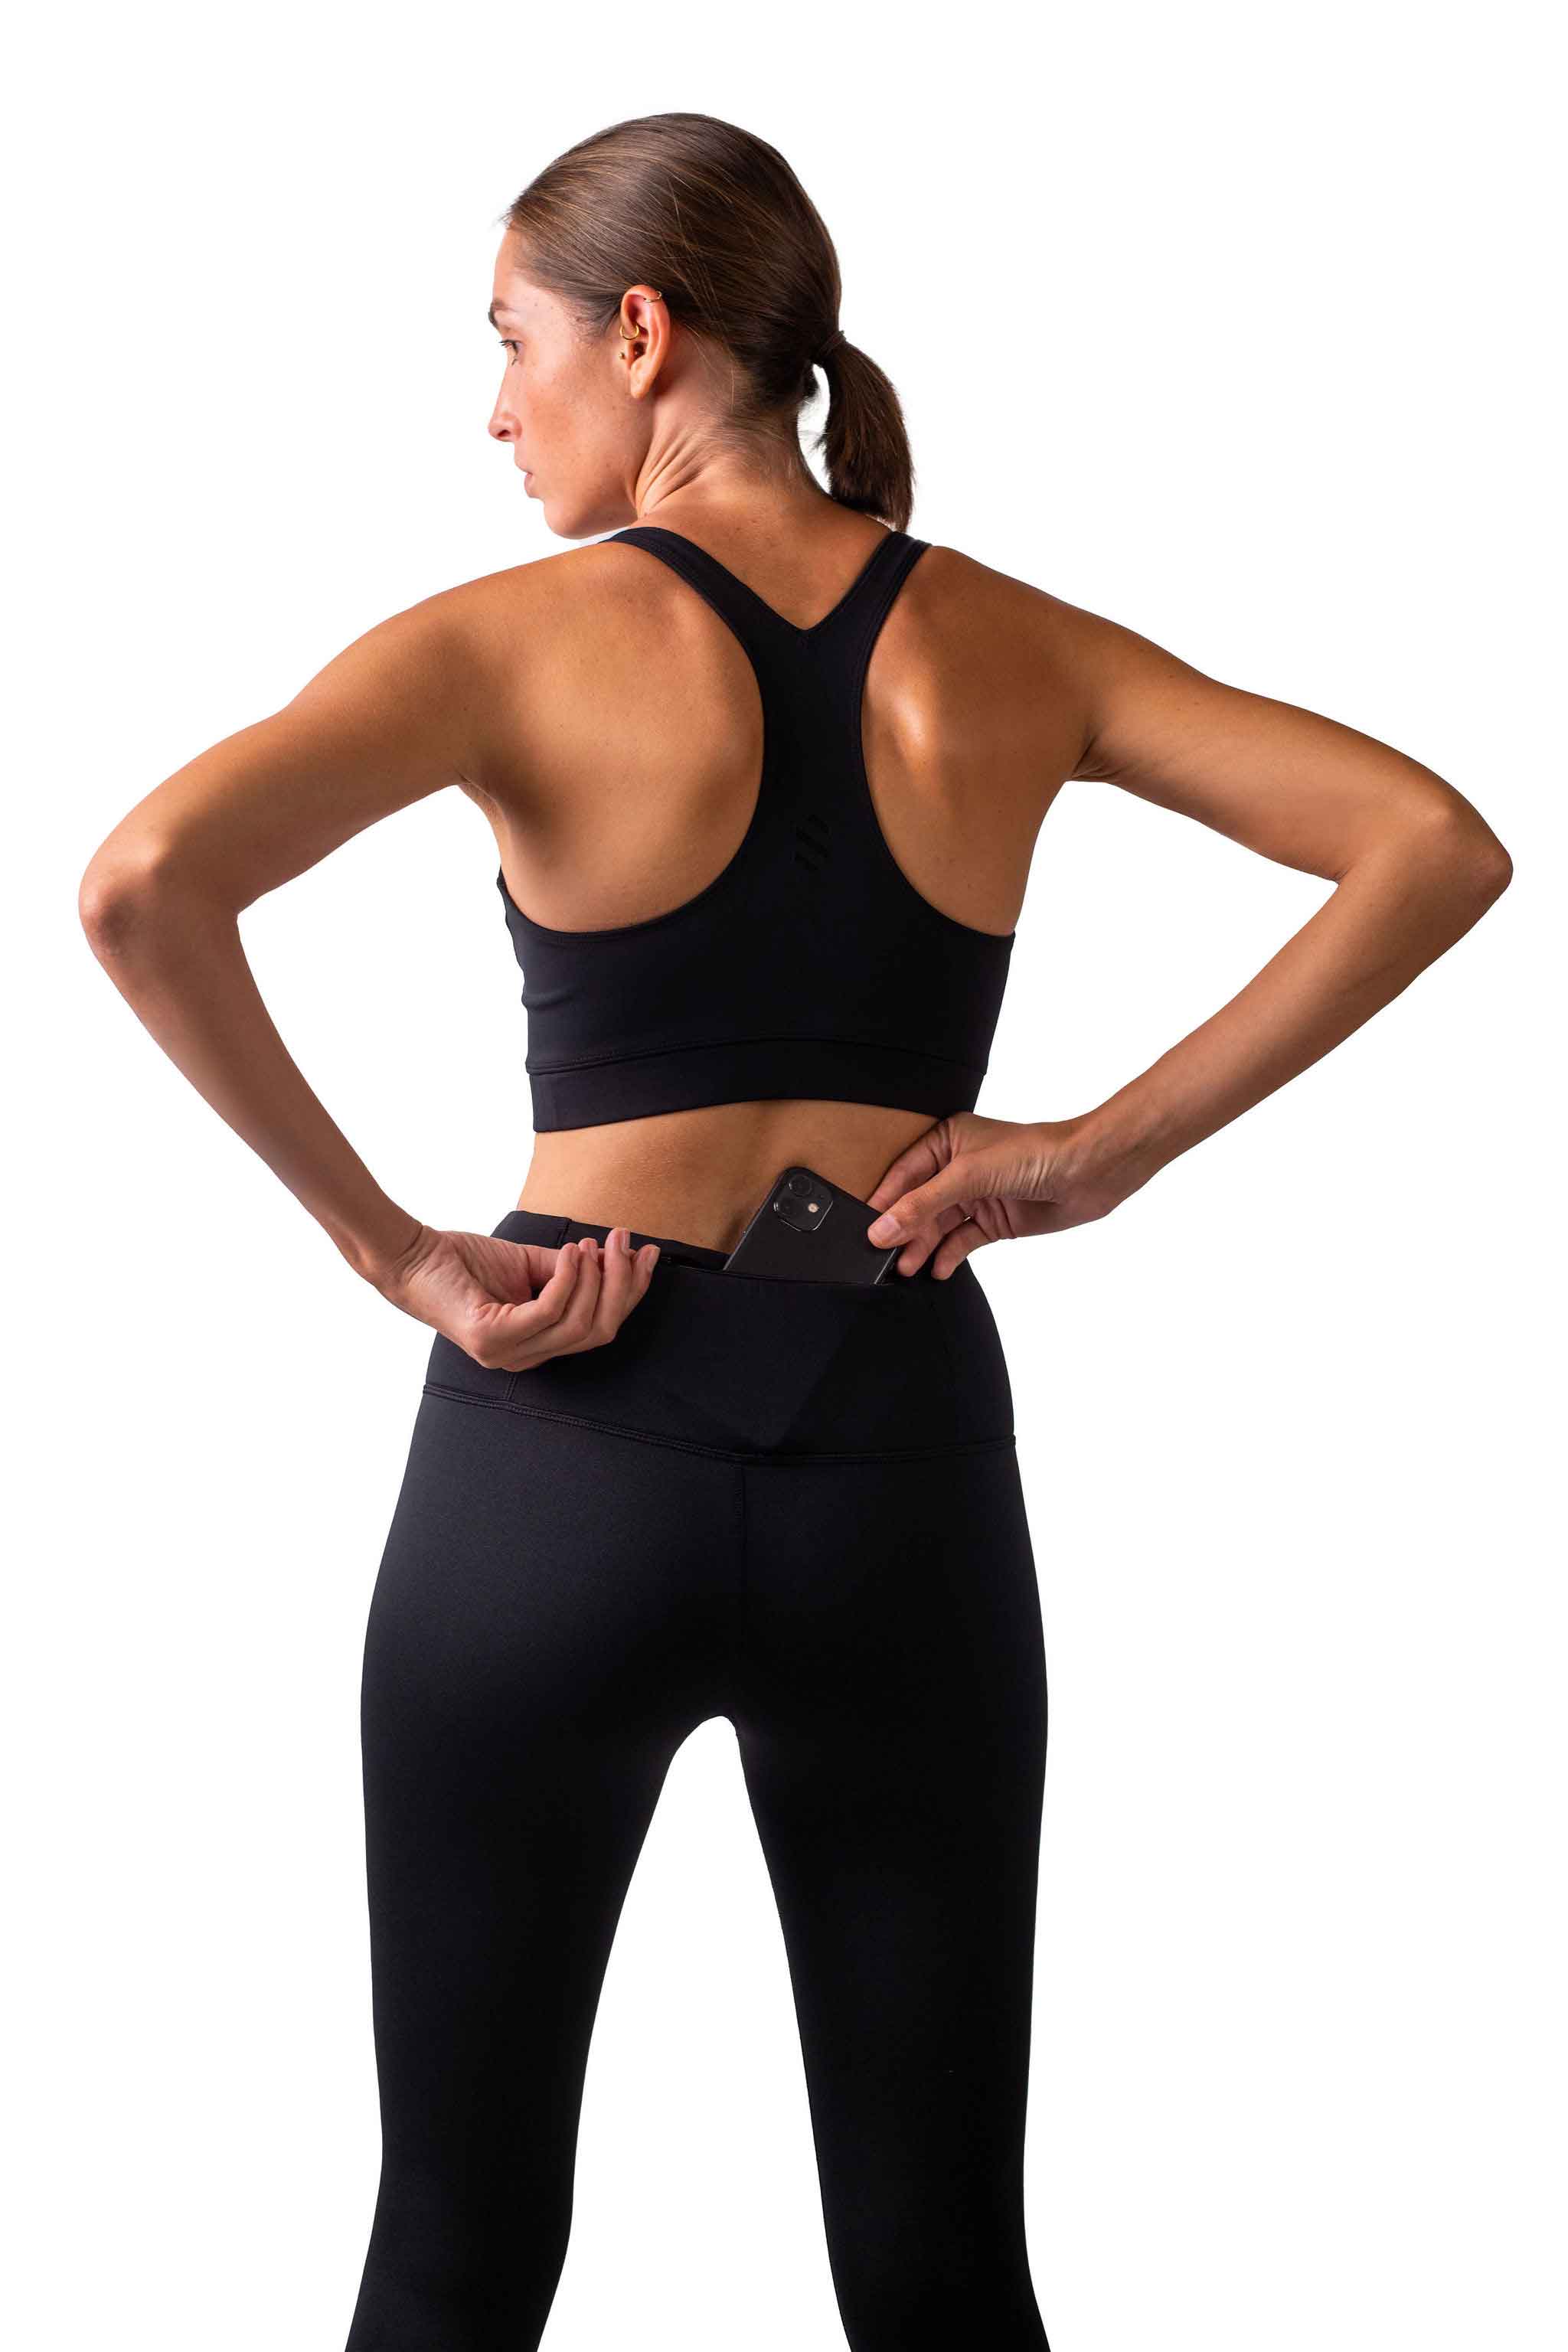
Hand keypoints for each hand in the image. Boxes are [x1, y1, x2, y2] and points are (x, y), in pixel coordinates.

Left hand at [370, 1223, 661, 1370]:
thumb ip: (566, 1270)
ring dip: (595, 1278)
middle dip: (621, 1285)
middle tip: (624, 1243)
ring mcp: (507, 1354)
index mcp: (537, 1344)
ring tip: (592, 1244)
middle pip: (598, 1331)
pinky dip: (567, 1280)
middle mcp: (524, 1358)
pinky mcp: (491, 1339)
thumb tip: (608, 1259)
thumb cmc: (463, 1262)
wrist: (411, 1258)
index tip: (646, 1254)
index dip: (629, 1292)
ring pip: (578, 1324)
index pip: (599, 1328)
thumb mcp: (527, 1264)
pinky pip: (548, 1312)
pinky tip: (570, 1254)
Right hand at [865, 1113, 1146, 1278]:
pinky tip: (937, 1269)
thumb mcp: (968, 1176)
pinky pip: (961, 1241)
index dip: (884, 1203)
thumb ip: (922, 1206)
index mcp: (946, 1141)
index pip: (904, 1175)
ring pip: (938, 1226)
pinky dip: (949, 1256)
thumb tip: (882, 1229)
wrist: (1088, 1173)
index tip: (865, 1230)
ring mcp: (977, 1196)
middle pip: (918, 1204)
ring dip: (923, 1247)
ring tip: (906, 1269)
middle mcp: (958, 1167)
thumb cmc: (1035, 1153)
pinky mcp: (994, 1221)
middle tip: (883, 1257)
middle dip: (903, 1231)